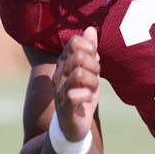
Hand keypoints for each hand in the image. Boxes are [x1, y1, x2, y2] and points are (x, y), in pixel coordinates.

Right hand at [53, 27, 100, 142]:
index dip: (89, 48)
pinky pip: (76, 95)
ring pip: (79, 74)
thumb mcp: (90, 70)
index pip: (74, 42)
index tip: (94, 61)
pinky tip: (88, 100)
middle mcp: (59, 74)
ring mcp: (60, 91)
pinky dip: (87, 96)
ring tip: (92, 90)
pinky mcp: (65, 107)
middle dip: (94, 67)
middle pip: (79, 56)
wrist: (74, 125)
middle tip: (95, 77)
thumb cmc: (82, 94)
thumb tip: (90, 28)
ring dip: (93, 82)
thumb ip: (90, 50)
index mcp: (64, 63)